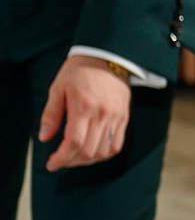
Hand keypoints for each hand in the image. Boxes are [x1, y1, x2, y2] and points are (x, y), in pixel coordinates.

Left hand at [40, 55, 131, 170]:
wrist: (108, 56)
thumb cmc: (79, 71)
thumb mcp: (58, 88)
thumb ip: (51, 114)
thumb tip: (45, 137)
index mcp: (84, 106)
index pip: (74, 142)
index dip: (62, 158)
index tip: (52, 163)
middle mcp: (103, 114)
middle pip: (89, 150)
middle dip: (71, 161)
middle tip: (60, 160)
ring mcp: (116, 116)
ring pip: (104, 151)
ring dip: (87, 160)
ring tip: (75, 157)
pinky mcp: (124, 117)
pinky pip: (117, 144)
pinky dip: (104, 153)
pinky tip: (92, 152)